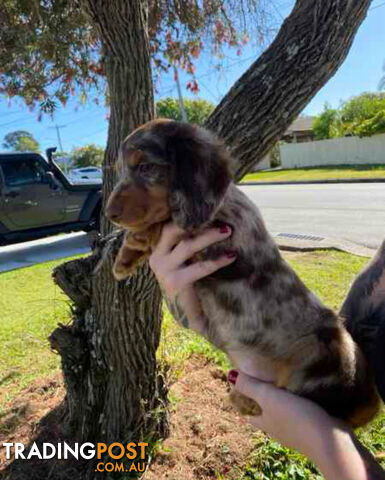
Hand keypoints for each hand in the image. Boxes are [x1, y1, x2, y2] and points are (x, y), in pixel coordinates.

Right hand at [149, 221, 235, 331]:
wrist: (191, 317)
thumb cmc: (192, 286)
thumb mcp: (186, 263)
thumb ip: (190, 246)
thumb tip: (214, 221)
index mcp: (158, 251)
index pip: (170, 227)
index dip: (187, 217)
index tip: (209, 210)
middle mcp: (157, 259)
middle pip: (176, 231)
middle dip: (198, 223)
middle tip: (222, 219)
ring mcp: (164, 271)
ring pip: (187, 245)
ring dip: (209, 236)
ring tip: (228, 231)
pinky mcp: (174, 283)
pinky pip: (199, 267)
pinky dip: (217, 260)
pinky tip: (231, 256)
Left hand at [230, 370, 372, 479]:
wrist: (332, 442)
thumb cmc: (296, 418)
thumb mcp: (269, 398)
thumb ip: (250, 387)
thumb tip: (230, 375)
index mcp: (265, 423)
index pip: (248, 414)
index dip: (243, 402)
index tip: (242, 386)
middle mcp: (280, 430)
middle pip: (266, 414)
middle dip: (264, 401)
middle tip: (264, 380)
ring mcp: (297, 432)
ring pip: (285, 415)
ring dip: (283, 402)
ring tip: (285, 382)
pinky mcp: (314, 430)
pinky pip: (303, 415)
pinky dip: (301, 405)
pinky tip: (306, 394)